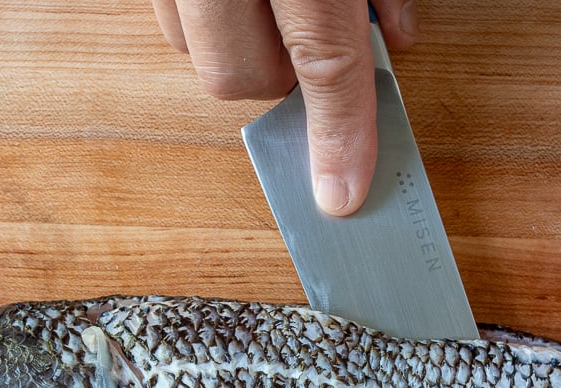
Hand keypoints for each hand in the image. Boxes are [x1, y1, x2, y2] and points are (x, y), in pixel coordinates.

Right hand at [150, 0, 417, 214]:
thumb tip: (394, 34)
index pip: (323, 61)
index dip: (340, 131)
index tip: (344, 195)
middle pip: (237, 74)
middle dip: (280, 77)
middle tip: (309, 45)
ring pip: (191, 47)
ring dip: (236, 46)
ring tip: (272, 6)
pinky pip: (166, 11)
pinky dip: (203, 15)